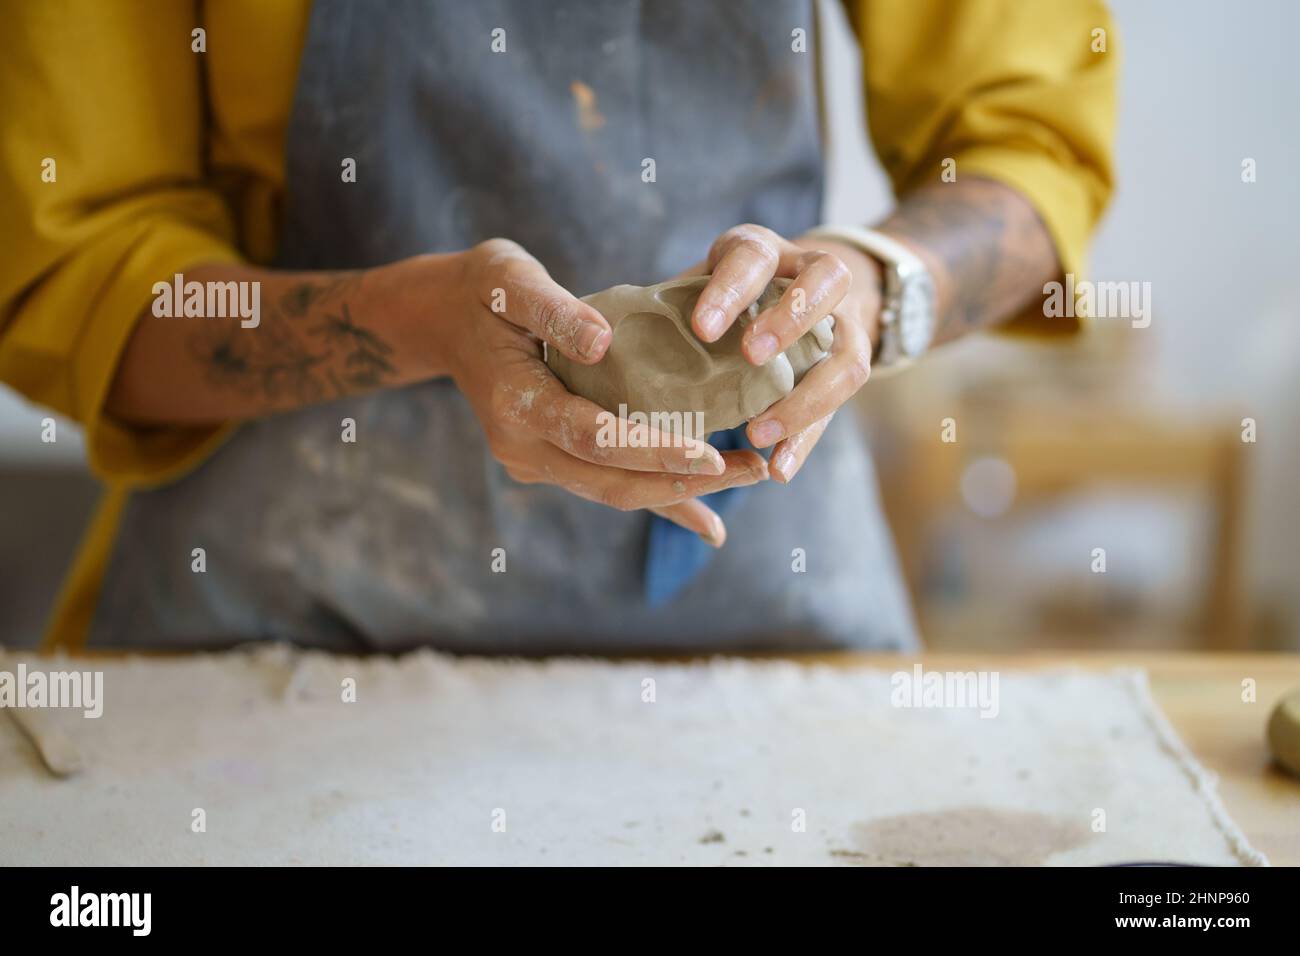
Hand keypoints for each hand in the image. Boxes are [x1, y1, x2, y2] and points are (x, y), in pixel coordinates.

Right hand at [439, 239, 768, 544]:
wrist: (444, 320)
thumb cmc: (484, 290)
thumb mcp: (510, 280)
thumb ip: (555, 311)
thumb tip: (602, 342)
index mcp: (516, 404)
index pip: (593, 438)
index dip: (653, 450)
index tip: (712, 454)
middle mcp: (523, 448)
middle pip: (612, 481)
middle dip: (686, 482)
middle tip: (756, 468)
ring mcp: (536, 462)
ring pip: (615, 491)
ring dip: (683, 491)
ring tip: (750, 475)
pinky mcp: (553, 462)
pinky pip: (610, 487)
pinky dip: (660, 503)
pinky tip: (709, 527)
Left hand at [684, 224, 881, 481]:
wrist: (802, 291)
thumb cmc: (726, 292)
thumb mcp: (700, 281)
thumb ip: (669, 305)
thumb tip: (601, 343)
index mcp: (763, 251)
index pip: (754, 257)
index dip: (732, 289)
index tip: (704, 328)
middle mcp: (815, 277)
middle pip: (827, 282)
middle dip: (789, 320)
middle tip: (752, 356)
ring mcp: (843, 325)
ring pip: (847, 358)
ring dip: (805, 398)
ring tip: (758, 433)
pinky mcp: (850, 368)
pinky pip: (839, 408)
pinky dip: (805, 440)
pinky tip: (778, 469)